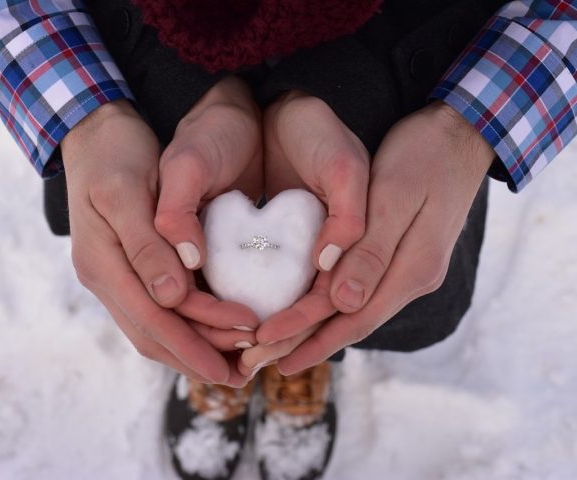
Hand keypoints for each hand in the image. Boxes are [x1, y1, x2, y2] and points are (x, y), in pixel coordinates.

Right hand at [63, 76, 261, 385]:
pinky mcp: (132, 267)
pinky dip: (189, 326)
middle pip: (154, 334)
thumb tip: (171, 299)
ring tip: (235, 362)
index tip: (234, 360)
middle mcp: (108, 277)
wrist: (100, 131)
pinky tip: (215, 331)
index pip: (153, 319)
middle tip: (243, 374)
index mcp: (102, 263)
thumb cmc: (116, 153)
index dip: (194, 343)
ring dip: (195, 347)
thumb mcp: (127, 191)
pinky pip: (159, 309)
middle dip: (198, 357)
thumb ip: (146, 245)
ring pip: (156, 328)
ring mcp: (118, 274)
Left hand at [259, 101, 494, 373]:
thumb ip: (373, 252)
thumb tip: (345, 304)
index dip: (309, 337)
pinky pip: (360, 289)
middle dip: (304, 342)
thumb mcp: (396, 197)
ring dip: (315, 329)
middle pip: (351, 322)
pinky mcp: (400, 254)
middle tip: (259, 360)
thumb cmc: (425, 156)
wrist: (460, 134)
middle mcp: (411, 277)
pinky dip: (330, 305)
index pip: (353, 317)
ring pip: (354, 309)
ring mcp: (407, 267)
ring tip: (276, 345)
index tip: (266, 349)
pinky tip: (309, 308)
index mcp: (411, 269)